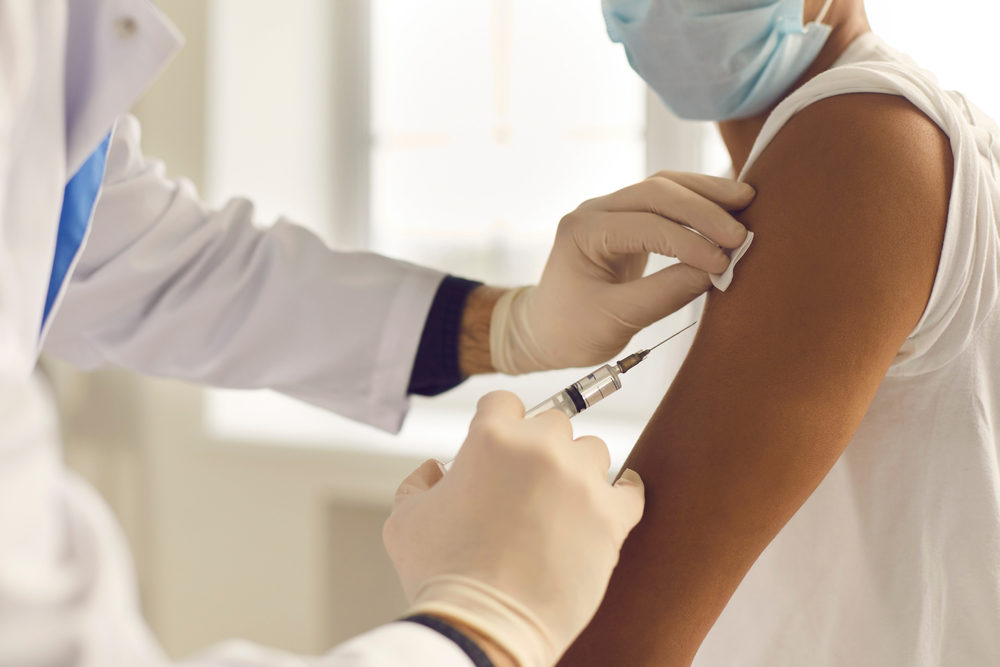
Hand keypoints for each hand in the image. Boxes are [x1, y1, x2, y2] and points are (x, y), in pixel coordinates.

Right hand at [384, 391, 643, 666]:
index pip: (503, 402)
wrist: (484, 627)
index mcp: (491, 438)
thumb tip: (435, 469)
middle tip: (526, 486)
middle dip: (538, 449)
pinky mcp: (611, 518)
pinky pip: (631, 489)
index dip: (498, 423)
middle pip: (552, 423)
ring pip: (592, 452)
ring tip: (560, 505)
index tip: (500, 446)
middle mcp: (541, 448)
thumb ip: (418, 482)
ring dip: (578, 471)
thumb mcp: (404, 520)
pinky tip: (610, 501)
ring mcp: (581, 481)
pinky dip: (622, 493)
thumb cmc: (441, 576)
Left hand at [491, 171, 753, 372]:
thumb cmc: (572, 330)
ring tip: (746, 201)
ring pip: (664, 187)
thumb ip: (663, 295)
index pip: (646, 225)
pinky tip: (727, 208)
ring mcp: (611, 212)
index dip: (689, 242)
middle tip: (741, 233)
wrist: (546, 332)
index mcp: (583, 231)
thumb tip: (714, 273)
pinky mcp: (628, 221)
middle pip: (656, 191)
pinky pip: (666, 201)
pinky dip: (697, 203)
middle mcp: (596, 211)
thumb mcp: (615, 320)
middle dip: (703, 208)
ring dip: (705, 194)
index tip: (723, 263)